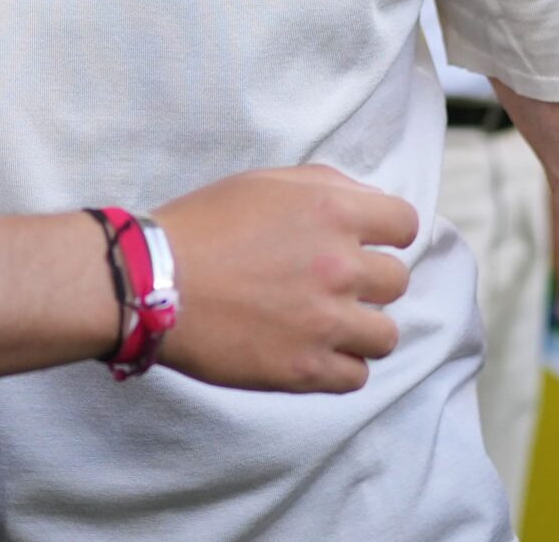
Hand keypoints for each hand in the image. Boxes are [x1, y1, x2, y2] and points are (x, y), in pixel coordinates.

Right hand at [149, 164, 417, 392]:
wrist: (151, 281)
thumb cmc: (203, 225)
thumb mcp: (265, 182)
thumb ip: (325, 185)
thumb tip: (367, 203)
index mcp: (333, 211)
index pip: (406, 224)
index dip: (386, 234)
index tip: (364, 245)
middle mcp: (340, 265)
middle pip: (397, 281)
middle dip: (368, 282)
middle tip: (330, 285)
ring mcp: (326, 321)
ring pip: (386, 335)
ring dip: (360, 329)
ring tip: (325, 325)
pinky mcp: (306, 368)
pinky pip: (356, 376)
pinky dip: (339, 367)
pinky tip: (311, 352)